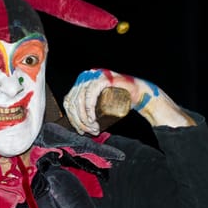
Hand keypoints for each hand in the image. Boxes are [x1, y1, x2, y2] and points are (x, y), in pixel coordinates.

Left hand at [63, 69, 194, 134]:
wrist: (138, 93)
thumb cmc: (118, 100)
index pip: (69, 101)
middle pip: (73, 101)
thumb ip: (85, 109)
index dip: (72, 118)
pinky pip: (90, 94)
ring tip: (93, 128)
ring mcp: (93, 75)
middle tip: (89, 132)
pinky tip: (92, 118)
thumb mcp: (98, 105)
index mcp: (80, 82)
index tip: (79, 130)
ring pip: (80, 99)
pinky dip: (89, 108)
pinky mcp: (103, 78)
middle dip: (79, 120)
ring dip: (84, 117)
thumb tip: (74, 124)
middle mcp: (84, 77)